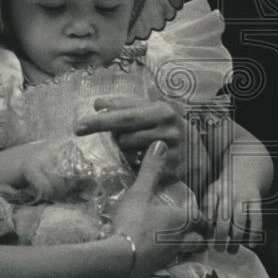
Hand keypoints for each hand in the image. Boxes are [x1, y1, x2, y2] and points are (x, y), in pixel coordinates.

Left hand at [75, 97, 203, 185]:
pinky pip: (136, 169)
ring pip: (127, 153)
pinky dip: (132, 163)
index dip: (100, 121)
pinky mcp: (170, 172)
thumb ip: (125, 105)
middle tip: (93, 130)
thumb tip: (98, 104)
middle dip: (109, 133)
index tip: (78, 126)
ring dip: (122, 150)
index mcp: (163, 111)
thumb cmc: (168, 126)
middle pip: (122, 136)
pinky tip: (141, 158)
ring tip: (136, 145)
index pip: (124, 117)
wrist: (198, 152)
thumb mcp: (152, 109)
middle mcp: (168, 131)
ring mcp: (170, 153)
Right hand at [112, 141, 204, 277]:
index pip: (201, 219)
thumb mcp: (139, 192)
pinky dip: (167, 257)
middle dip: (200, 235)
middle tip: (195, 231)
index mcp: (181, 221)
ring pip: (186, 252)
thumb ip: (151, 170)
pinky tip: (157, 254)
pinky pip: (169, 262)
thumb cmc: (133, 223)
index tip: (201, 214)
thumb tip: (161, 143)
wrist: (120, 259)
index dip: (202, 216)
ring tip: (178, 243)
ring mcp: (169, 257)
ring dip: (186, 248)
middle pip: (199, 240)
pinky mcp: (156, 269)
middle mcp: (181, 240)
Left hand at [203, 174, 263, 250]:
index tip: (205, 239)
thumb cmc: (222, 191)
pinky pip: (256, 218)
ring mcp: (243, 197)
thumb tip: (196, 231)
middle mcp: (227, 193)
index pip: (208, 209)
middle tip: (218, 250)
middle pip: (223, 217)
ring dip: (236, 238)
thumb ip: (204, 209)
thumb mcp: (210, 194)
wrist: (244, 173)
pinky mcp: (256, 200)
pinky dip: (254, 233)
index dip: (207, 225)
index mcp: (213, 192)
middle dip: (220, 236)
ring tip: (231, 251)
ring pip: (239, 220)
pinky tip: (251, 245)